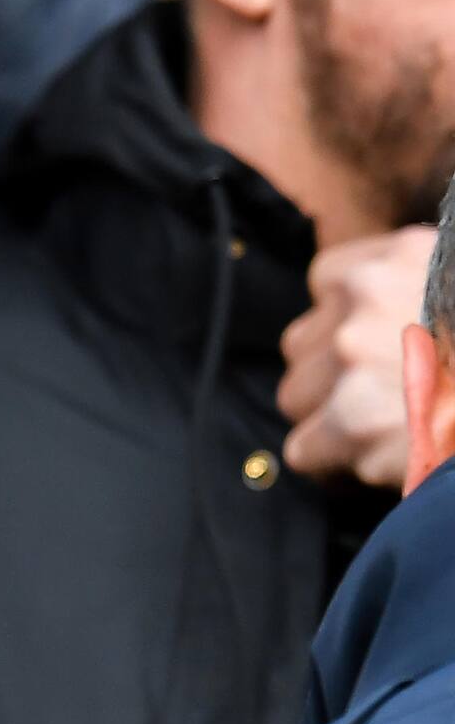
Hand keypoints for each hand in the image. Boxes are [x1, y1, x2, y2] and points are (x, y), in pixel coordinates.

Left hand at [277, 225, 435, 488]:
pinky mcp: (355, 420)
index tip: (380, 349)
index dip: (348, 323)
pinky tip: (381, 463)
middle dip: (335, 376)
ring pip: (297, 396)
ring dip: (333, 420)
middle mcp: (368, 297)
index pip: (329, 283)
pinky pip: (304, 451)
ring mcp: (355, 356)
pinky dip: (335, 466)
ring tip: (391, 432)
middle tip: (390, 400)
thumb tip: (398, 325)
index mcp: (402, 256)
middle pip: (304, 344)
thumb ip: (425, 292)